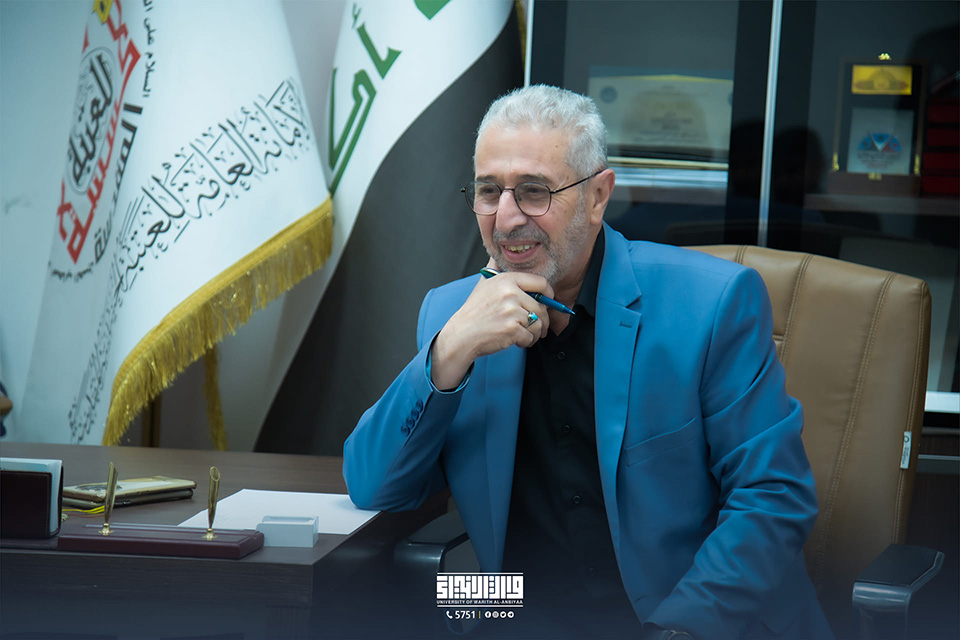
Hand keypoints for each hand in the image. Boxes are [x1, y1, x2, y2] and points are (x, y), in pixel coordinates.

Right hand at [430, 267, 551, 389]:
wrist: (461, 334)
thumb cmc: (475, 312)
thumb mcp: (484, 283)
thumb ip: (495, 267)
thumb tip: (501, 252)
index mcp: (506, 280)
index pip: (541, 282)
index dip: (548, 293)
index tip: (547, 301)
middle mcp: (510, 293)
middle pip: (542, 307)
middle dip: (541, 320)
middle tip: (535, 327)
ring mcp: (511, 311)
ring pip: (538, 323)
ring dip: (534, 333)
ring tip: (523, 334)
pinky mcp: (512, 328)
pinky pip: (531, 336)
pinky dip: (525, 342)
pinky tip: (515, 340)